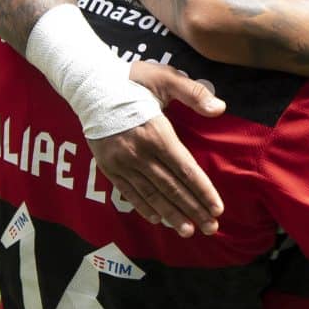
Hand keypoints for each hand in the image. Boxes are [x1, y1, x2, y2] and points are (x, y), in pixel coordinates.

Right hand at [88, 62, 225, 236]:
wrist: (89, 85)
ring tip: (188, 230)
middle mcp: (138, 152)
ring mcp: (121, 162)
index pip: (185, 169)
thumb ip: (194, 93)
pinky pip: (129, 192)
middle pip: (171, 187)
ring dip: (171, 214)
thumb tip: (219, 108)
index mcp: (156, 133)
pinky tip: (158, 219)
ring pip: (151, 194)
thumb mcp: (165, 78)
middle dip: (193, 209)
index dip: (203, 191)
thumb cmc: (132, 80)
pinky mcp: (108, 166)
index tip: (217, 208)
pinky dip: (144, 207)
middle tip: (211, 227)